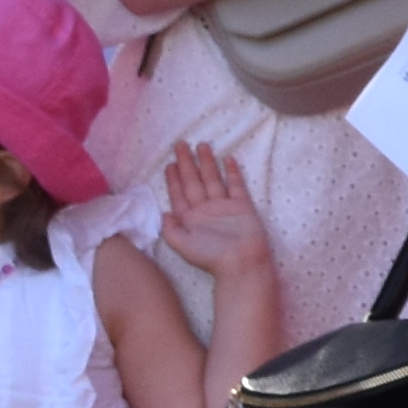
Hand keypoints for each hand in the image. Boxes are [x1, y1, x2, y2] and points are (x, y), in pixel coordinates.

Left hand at [155, 140, 273, 280]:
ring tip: (202, 145)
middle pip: (193, 181)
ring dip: (207, 163)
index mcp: (189, 219)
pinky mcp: (241, 206)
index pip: (179, 193)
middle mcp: (204, 209)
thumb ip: (170, 229)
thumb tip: (165, 212)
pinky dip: (232, 173)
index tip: (169, 163)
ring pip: (212, 179)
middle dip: (186, 163)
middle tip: (180, 145)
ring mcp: (223, 206)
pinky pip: (236, 185)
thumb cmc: (210, 257)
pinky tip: (228, 159)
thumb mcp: (181, 246)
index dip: (173, 178)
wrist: (241, 263)